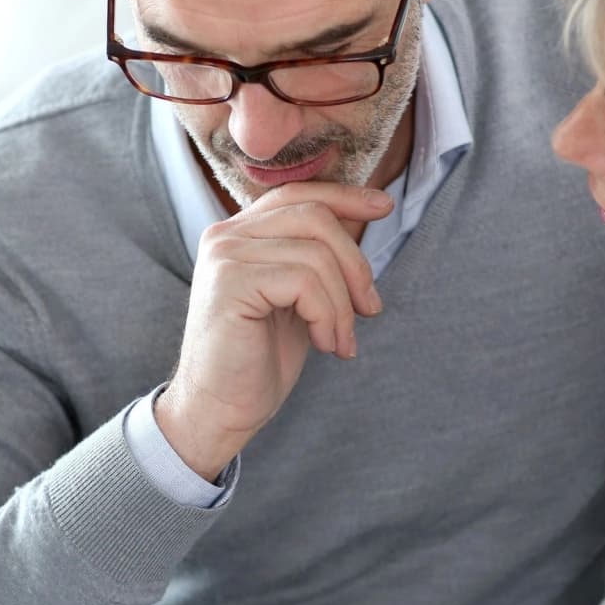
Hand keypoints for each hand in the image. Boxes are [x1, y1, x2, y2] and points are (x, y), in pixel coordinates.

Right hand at [157, 183, 393, 478]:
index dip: (345, 196)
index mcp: (240, 233)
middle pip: (314, 217)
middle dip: (355, 264)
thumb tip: (366, 214)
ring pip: (315, 254)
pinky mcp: (230, 283)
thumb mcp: (299, 299)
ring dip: (343, 304)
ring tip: (341, 341)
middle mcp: (225, 235)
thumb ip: (318, 257)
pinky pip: (303, 282)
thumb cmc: (259, 359)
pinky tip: (325, 344)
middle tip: (371, 309)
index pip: (298, 193)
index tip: (384, 206)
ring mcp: (224, 256)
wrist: (219, 410)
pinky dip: (328, 316)